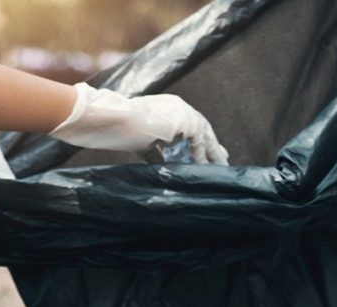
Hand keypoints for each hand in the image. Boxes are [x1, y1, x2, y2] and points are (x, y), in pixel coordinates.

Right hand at [49, 83, 229, 164]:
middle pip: (202, 129)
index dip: (200, 141)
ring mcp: (182, 112)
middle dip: (212, 146)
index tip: (209, 153)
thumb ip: (157, 150)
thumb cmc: (120, 128)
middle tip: (223, 160)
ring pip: (204, 134)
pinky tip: (201, 166)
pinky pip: (196, 141)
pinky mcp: (182, 120)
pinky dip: (199, 154)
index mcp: (169, 109)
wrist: (113, 119)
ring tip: (220, 167)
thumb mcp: (143, 141)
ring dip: (212, 152)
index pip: (191, 126)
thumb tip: (165, 165)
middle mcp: (179, 107)